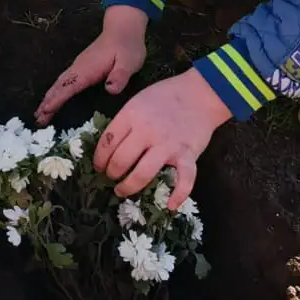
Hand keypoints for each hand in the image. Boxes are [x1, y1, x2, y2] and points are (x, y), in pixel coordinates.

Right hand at [37, 6, 148, 123]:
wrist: (123, 28)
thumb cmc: (127, 46)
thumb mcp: (129, 62)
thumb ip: (120, 76)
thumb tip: (110, 89)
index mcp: (88, 69)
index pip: (69, 86)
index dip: (57, 99)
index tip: (45, 111)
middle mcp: (79, 68)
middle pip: (59, 86)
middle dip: (47, 102)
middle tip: (37, 119)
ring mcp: (79, 66)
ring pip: (59, 84)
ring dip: (49, 98)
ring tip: (40, 113)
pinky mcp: (81, 67)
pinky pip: (64, 81)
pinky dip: (55, 92)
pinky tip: (53, 98)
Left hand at [94, 68, 230, 201]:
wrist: (200, 93)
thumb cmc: (166, 96)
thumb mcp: (138, 101)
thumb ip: (125, 121)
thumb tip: (109, 146)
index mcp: (131, 115)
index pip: (107, 142)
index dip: (99, 159)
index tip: (98, 166)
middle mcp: (147, 131)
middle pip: (120, 161)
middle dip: (111, 174)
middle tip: (111, 178)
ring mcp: (168, 144)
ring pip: (142, 174)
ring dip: (129, 187)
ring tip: (122, 191)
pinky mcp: (187, 154)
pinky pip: (184, 179)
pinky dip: (178, 195)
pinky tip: (170, 206)